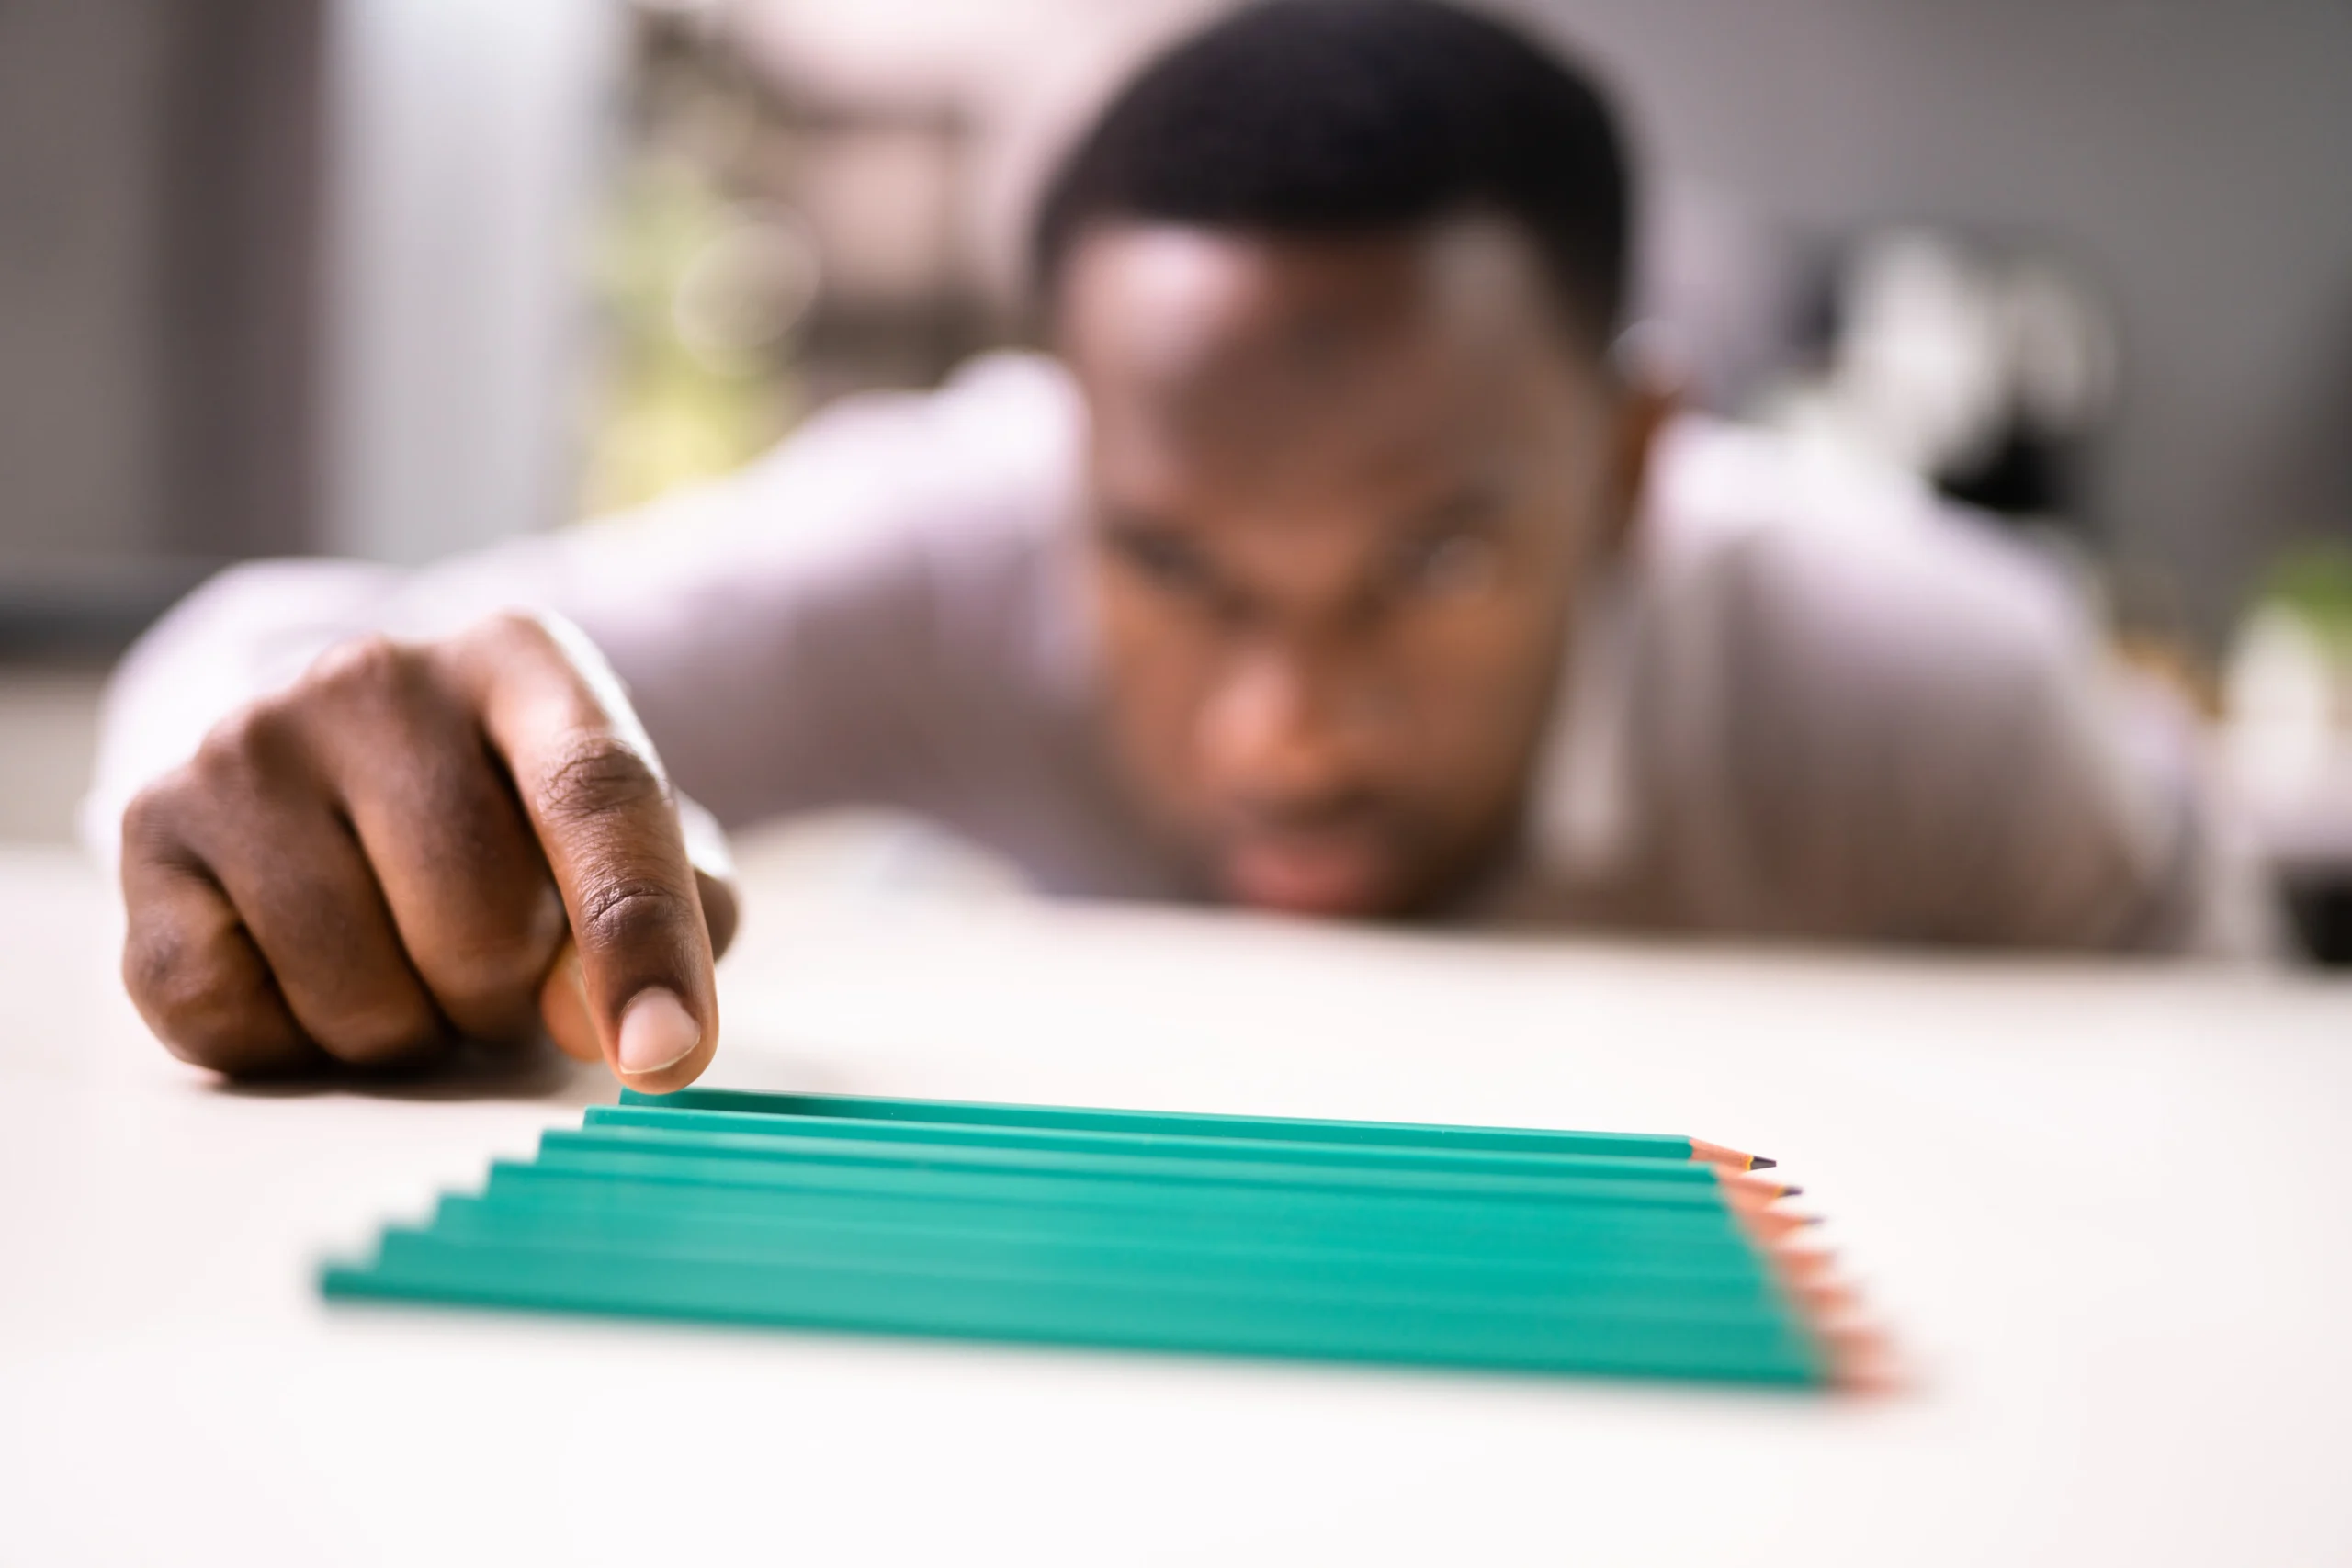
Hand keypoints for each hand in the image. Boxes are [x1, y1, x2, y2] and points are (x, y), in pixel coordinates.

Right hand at [118, 612, 735, 1087]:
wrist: (343, 757)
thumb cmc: (517, 820)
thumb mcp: (634, 843)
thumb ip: (677, 920)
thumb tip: (591, 1020)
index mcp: (523, 659)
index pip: (600, 796)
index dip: (640, 938)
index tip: (664, 1057)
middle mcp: (375, 676)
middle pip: (479, 929)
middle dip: (506, 999)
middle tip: (492, 964)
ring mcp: (246, 744)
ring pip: (357, 996)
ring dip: (406, 1032)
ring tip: (404, 956)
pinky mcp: (149, 827)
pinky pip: (229, 1021)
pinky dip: (289, 1046)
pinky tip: (307, 969)